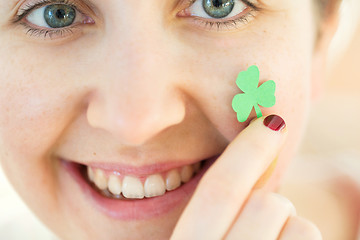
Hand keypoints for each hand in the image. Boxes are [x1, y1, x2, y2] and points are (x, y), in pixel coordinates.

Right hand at [170, 115, 321, 239]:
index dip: (247, 150)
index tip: (271, 123)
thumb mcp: (185, 238)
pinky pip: (311, 237)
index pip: (219, 190)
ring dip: (290, 224)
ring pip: (300, 226)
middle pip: (266, 205)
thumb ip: (203, 213)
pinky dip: (300, 238)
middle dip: (271, 202)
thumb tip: (243, 163)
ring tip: (271, 238)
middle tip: (264, 214)